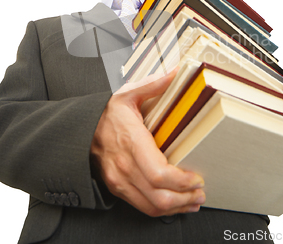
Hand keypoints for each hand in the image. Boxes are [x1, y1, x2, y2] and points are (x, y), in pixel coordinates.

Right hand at [90, 68, 205, 216]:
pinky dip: (163, 210)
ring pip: (153, 205)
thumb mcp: (128, 94)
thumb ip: (153, 84)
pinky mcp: (119, 189)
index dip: (181, 181)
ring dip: (177, 206)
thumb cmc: (106, 114)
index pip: (158, 173)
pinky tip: (177, 204)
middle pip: (159, 195)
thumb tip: (176, 72)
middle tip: (201, 192)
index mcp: (131, 143)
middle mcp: (125, 167)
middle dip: (185, 197)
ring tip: (194, 200)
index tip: (196, 178)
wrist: (81, 132)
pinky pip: (143, 207)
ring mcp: (121, 180)